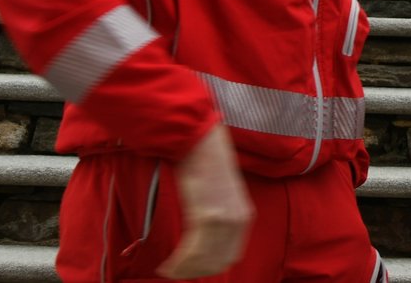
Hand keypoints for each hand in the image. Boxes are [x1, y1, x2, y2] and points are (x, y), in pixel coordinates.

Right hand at [157, 124, 253, 278]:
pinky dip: (177, 264)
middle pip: (217, 264)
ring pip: (202, 262)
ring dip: (183, 271)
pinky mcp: (206, 217)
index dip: (210, 266)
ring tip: (166, 270)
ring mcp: (223, 220)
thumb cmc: (207, 163)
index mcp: (244, 216)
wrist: (200, 141)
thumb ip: (219, 214)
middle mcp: (237, 221)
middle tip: (175, 272)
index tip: (191, 267)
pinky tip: (165, 265)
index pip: (230, 256)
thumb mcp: (222, 193)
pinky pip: (191, 252)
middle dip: (195, 271)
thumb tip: (204, 235)